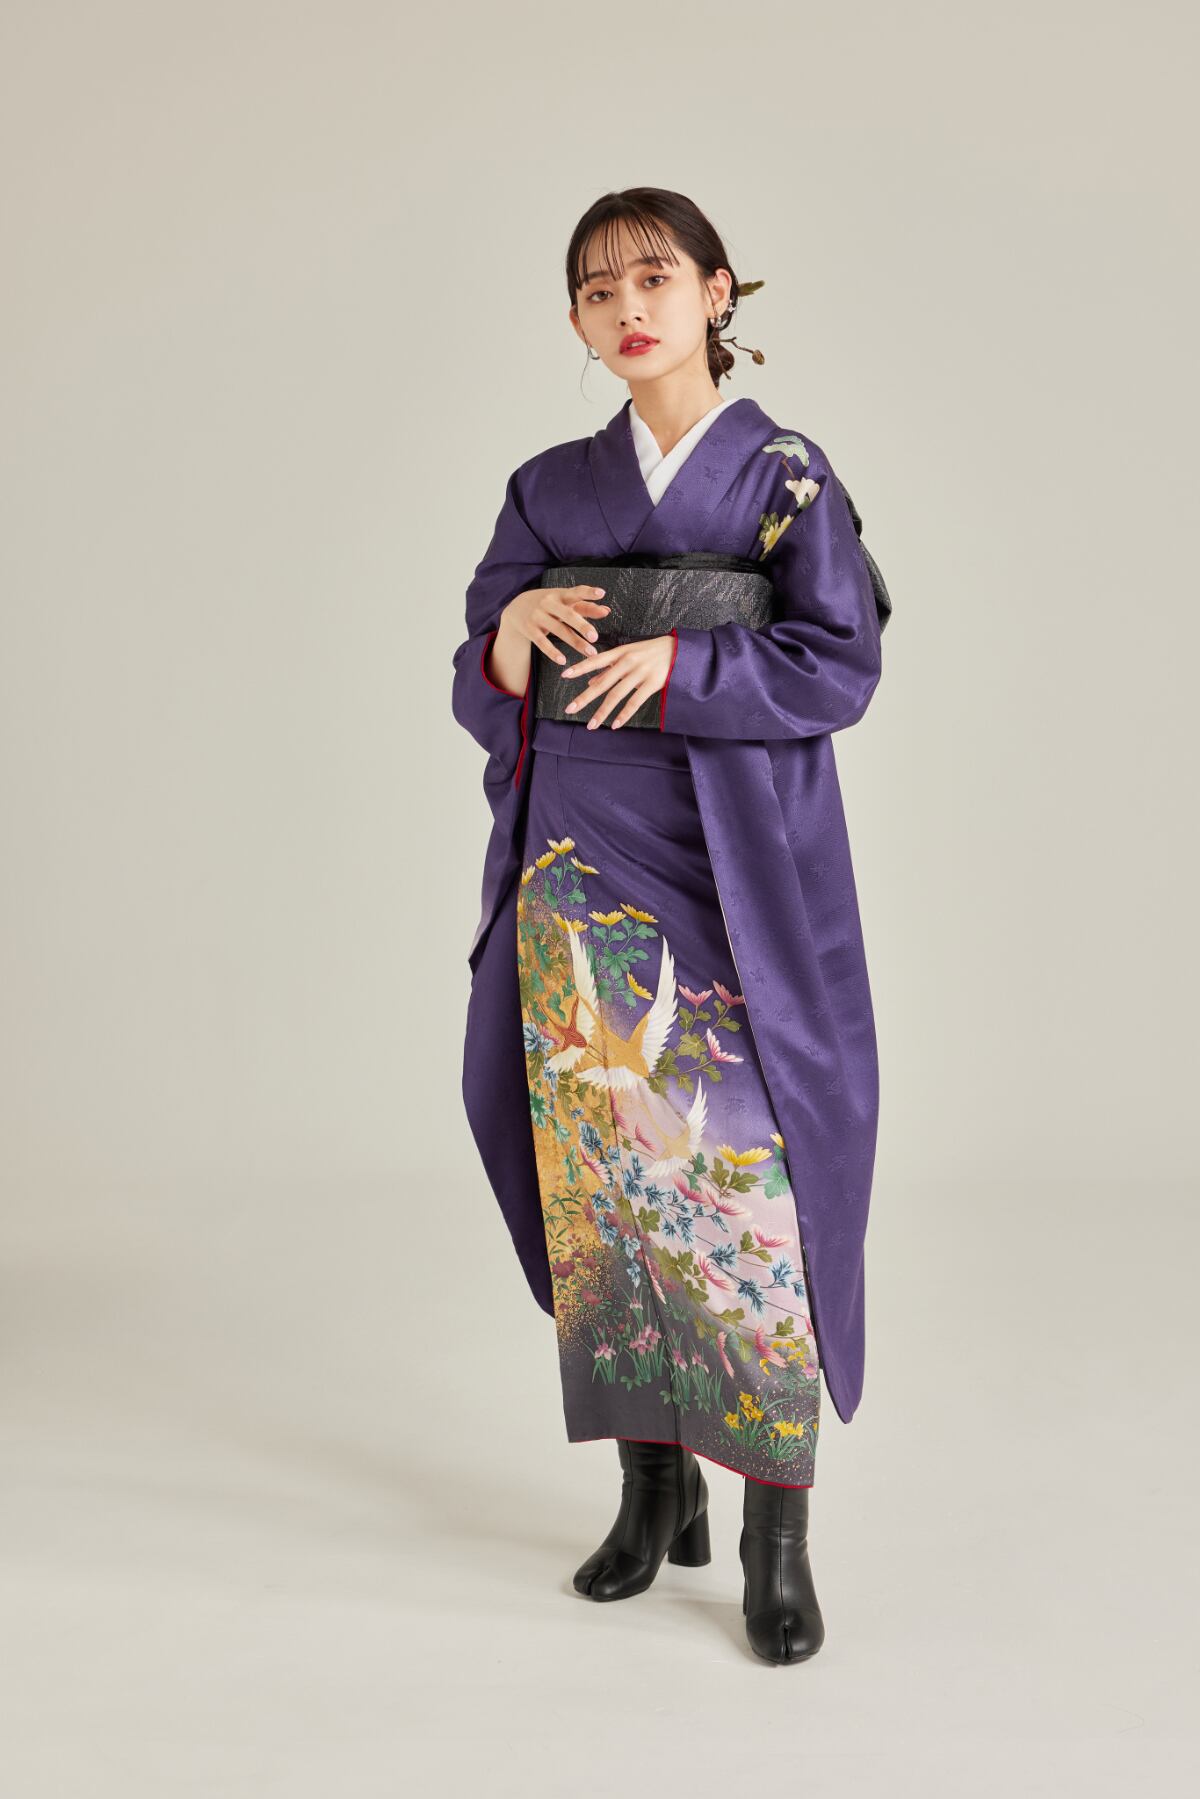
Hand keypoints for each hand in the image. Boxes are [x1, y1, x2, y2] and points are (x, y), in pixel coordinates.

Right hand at [502, 584, 610, 659]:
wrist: (516, 607)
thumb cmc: (548, 605)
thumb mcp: (564, 602)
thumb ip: (585, 607)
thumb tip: (607, 611)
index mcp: (560, 594)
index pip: (576, 592)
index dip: (588, 593)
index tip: (602, 593)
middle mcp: (549, 603)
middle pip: (568, 614)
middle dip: (582, 625)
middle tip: (595, 637)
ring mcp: (538, 616)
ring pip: (558, 630)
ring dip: (575, 642)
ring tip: (591, 653)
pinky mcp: (529, 629)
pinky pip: (542, 642)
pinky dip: (552, 652)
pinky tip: (563, 661)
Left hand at [560, 634, 675, 729]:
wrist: (680, 650)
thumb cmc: (652, 652)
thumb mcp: (630, 654)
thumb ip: (610, 668)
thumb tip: (590, 681)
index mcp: (621, 652)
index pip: (596, 660)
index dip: (580, 668)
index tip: (564, 675)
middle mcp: (628, 662)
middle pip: (602, 683)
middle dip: (585, 697)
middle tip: (570, 709)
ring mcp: (640, 673)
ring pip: (616, 695)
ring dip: (602, 712)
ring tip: (591, 725)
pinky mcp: (652, 684)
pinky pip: (634, 702)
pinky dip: (623, 715)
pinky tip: (614, 725)